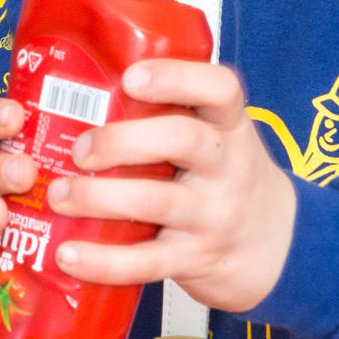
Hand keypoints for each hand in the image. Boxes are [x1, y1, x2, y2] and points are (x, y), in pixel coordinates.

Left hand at [43, 60, 297, 311]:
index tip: (131, 76)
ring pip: (157, 200)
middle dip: (122, 140)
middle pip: (181, 139)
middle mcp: (227, 166)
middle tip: (80, 149)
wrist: (280, 248)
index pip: (219, 88)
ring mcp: (213, 215)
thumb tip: (79, 96)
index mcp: (230, 127)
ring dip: (98, 198)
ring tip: (59, 195)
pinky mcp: (196, 258)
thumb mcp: (220, 139)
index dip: (175, 78)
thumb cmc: (227, 180)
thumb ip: (172, 117)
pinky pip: (147, 261)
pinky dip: (103, 261)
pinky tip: (68, 255)